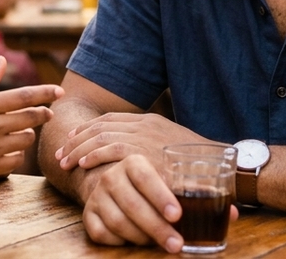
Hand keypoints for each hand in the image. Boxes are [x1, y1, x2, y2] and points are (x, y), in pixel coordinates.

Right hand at [0, 57, 62, 187]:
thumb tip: (1, 61)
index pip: (23, 96)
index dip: (45, 93)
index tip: (59, 91)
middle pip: (31, 118)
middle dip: (43, 113)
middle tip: (46, 112)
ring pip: (26, 139)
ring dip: (28, 134)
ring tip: (20, 131)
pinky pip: (16, 160)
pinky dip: (16, 154)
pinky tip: (8, 149)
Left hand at [55, 112, 203, 172]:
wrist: (223, 162)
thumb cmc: (202, 161)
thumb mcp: (173, 148)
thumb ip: (154, 149)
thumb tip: (140, 158)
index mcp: (150, 120)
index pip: (111, 120)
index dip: (89, 129)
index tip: (73, 138)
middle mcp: (144, 124)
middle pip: (101, 126)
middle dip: (77, 139)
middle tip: (62, 152)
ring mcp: (145, 135)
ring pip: (101, 136)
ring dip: (79, 149)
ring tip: (65, 161)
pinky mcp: (146, 151)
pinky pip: (111, 149)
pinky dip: (93, 155)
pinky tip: (82, 165)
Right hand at [82, 154, 183, 250]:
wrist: (115, 188)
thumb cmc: (150, 189)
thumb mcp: (166, 181)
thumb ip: (187, 190)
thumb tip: (219, 201)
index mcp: (132, 163)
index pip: (145, 178)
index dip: (160, 197)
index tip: (177, 215)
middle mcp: (111, 176)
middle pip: (133, 205)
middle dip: (157, 228)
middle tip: (176, 244)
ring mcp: (97, 196)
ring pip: (118, 222)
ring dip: (141, 237)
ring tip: (157, 243)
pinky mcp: (88, 214)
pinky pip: (102, 234)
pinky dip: (120, 242)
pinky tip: (133, 241)